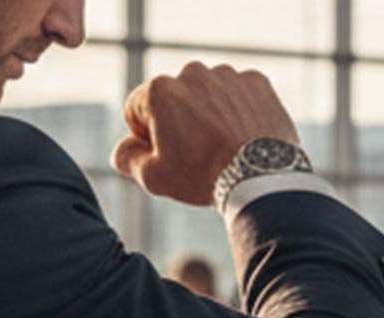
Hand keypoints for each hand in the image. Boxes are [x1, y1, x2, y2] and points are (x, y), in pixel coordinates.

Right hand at [113, 62, 299, 206]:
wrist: (260, 175)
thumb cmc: (202, 176)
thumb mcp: (152, 177)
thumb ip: (127, 159)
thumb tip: (123, 149)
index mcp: (159, 91)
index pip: (136, 110)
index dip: (144, 136)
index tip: (164, 154)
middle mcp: (192, 73)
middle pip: (174, 99)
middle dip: (178, 121)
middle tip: (193, 153)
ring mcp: (227, 75)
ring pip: (208, 94)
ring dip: (208, 114)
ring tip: (220, 146)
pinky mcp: (257, 82)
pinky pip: (239, 94)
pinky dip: (238, 111)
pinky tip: (241, 136)